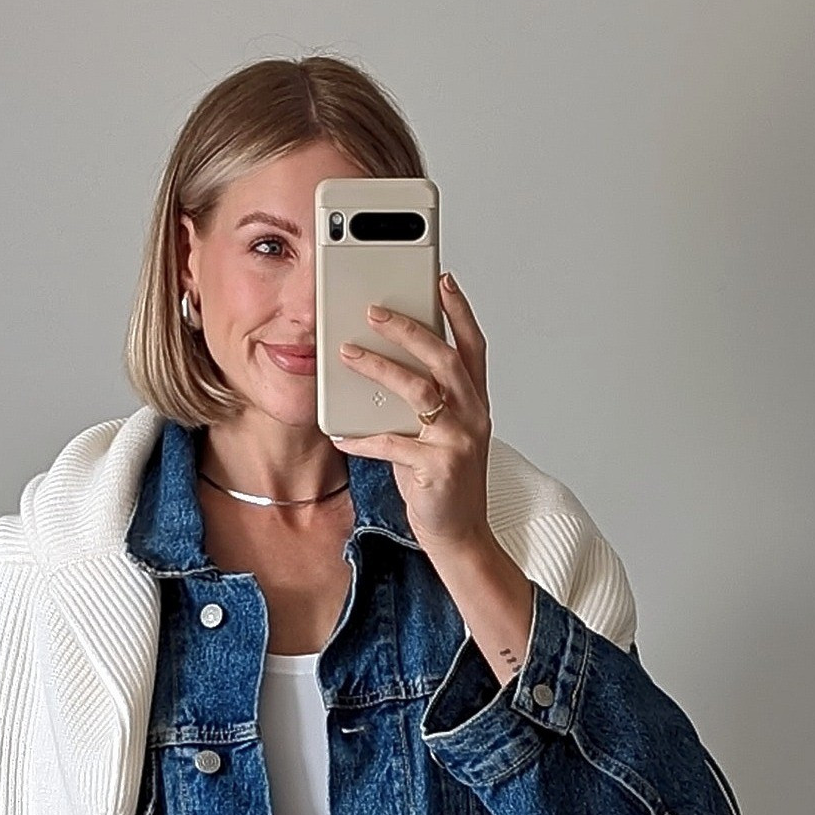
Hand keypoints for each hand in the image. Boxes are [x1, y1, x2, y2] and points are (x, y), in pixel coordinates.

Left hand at [332, 271, 496, 558]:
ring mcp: (458, 442)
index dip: (459, 310)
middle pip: (443, 357)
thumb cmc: (443, 481)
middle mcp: (473, 416)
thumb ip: (427, 398)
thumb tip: (385, 359)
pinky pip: (392, 444)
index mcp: (475, 402)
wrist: (459, 535)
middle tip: (373, 311)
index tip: (440, 279)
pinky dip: (362, 438)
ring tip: (347, 353)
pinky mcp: (438, 469)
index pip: (472, 346)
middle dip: (407, 329)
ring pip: (419, 390)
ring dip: (379, 367)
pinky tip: (339, 433)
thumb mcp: (441, 431)